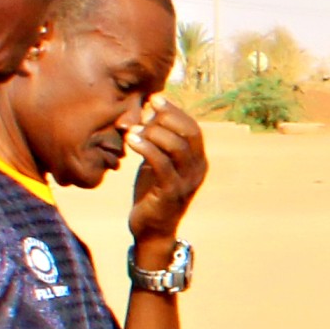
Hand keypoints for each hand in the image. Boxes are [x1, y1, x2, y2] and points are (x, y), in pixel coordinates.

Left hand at [127, 100, 209, 249]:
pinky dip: (147, 149)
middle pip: (189, 134)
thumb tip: (151, 111)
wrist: (152, 229)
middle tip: (146, 111)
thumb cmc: (153, 193)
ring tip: (134, 129)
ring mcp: (186, 182)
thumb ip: (159, 141)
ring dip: (154, 133)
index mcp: (198, 161)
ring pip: (177, 147)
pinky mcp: (171, 193)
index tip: (155, 99)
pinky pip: (162, 165)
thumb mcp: (158, 162)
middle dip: (167, 117)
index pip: (193, 128)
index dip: (175, 111)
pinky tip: (132, 140)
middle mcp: (197, 170)